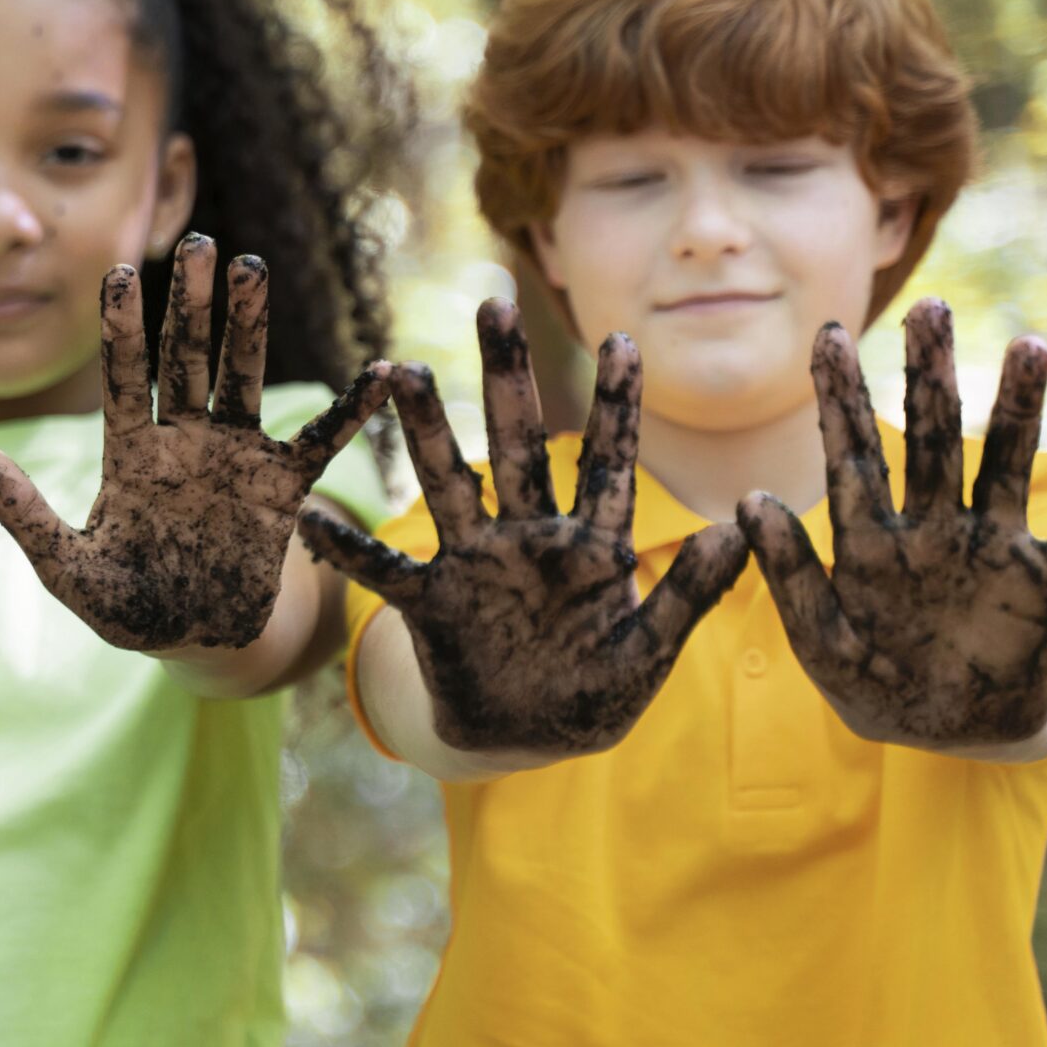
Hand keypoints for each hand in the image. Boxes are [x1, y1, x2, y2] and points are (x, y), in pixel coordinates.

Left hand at [0, 234, 388, 650]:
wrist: (192, 642)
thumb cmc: (124, 606)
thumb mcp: (65, 567)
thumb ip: (25, 515)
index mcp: (130, 452)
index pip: (123, 376)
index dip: (121, 328)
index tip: (118, 273)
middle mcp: (183, 440)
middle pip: (186, 357)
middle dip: (190, 303)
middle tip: (200, 242)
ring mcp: (233, 456)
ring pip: (242, 376)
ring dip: (249, 324)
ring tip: (253, 267)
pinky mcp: (279, 487)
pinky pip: (318, 441)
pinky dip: (349, 411)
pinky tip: (380, 374)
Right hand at [300, 298, 748, 755]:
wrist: (522, 743)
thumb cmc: (593, 697)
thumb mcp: (649, 654)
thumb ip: (688, 595)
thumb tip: (736, 529)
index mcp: (591, 548)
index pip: (607, 463)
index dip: (615, 405)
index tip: (621, 339)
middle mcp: (528, 538)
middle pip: (517, 444)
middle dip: (508, 377)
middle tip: (495, 303)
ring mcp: (474, 564)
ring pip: (449, 482)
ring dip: (425, 429)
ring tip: (403, 369)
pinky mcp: (430, 602)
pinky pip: (382, 572)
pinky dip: (346, 550)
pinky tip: (309, 517)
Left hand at [737, 300, 1046, 749]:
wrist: (950, 734)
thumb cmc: (874, 686)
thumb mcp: (821, 641)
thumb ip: (789, 576)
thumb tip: (749, 499)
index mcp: (870, 542)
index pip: (850, 455)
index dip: (839, 397)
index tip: (830, 333)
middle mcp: (931, 530)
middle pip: (929, 439)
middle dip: (930, 376)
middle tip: (930, 307)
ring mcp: (991, 550)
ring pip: (1003, 465)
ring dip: (1018, 409)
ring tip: (1031, 346)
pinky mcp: (1045, 584)